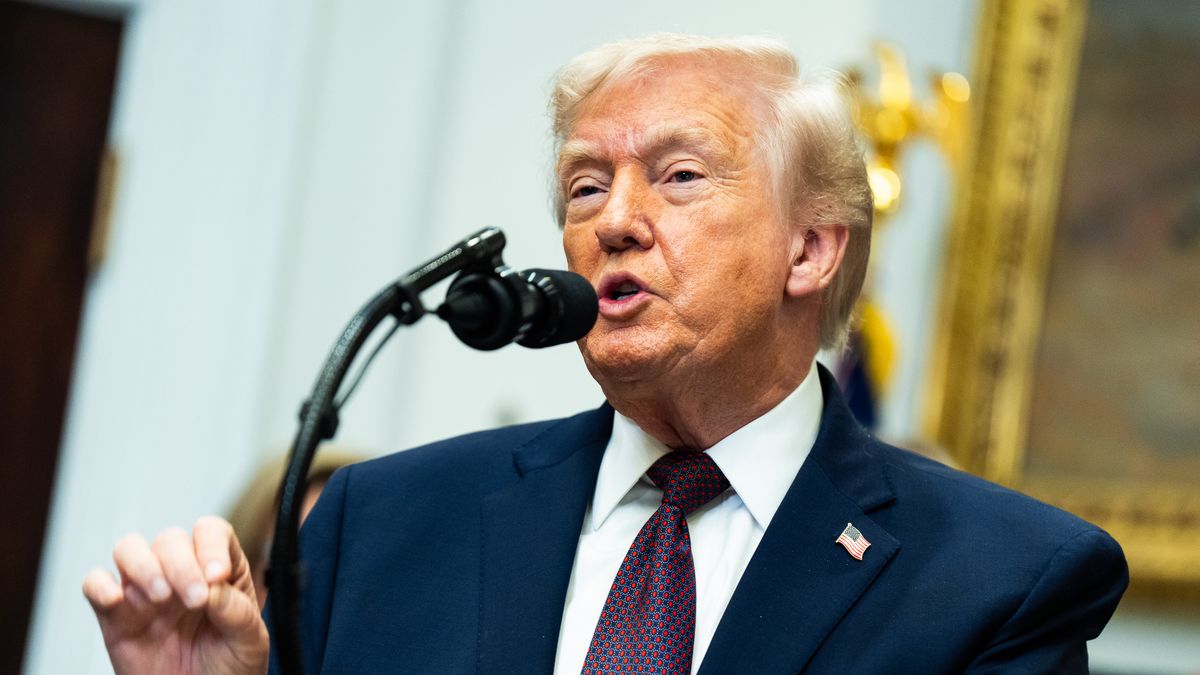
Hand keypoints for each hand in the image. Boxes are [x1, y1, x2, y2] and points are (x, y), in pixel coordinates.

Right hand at [83, 516, 268, 674]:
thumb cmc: (228, 668)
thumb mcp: (249, 642)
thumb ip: (237, 612)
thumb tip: (215, 587)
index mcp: (217, 571)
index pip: (211, 532)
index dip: (212, 546)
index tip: (216, 577)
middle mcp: (180, 573)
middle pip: (170, 539)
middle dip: (182, 565)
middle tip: (194, 601)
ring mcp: (145, 591)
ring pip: (129, 548)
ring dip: (143, 566)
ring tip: (161, 598)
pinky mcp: (115, 616)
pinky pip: (94, 583)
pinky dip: (99, 585)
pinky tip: (116, 600)